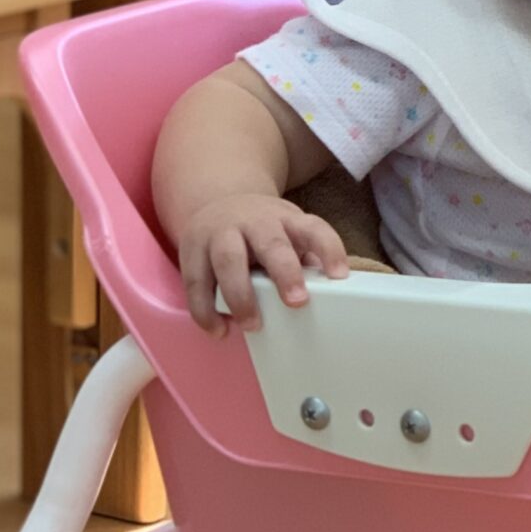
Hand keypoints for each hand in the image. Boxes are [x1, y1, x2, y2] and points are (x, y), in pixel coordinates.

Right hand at [177, 192, 350, 334]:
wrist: (217, 201)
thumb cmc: (262, 231)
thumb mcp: (288, 233)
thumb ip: (304, 259)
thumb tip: (329, 299)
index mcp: (285, 219)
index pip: (313, 228)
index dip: (329, 249)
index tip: (339, 276)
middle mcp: (253, 221)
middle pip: (270, 243)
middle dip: (284, 272)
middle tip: (297, 302)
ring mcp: (219, 233)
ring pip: (228, 259)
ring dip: (240, 295)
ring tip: (251, 325)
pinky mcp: (191, 249)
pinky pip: (196, 281)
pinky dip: (205, 309)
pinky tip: (219, 329)